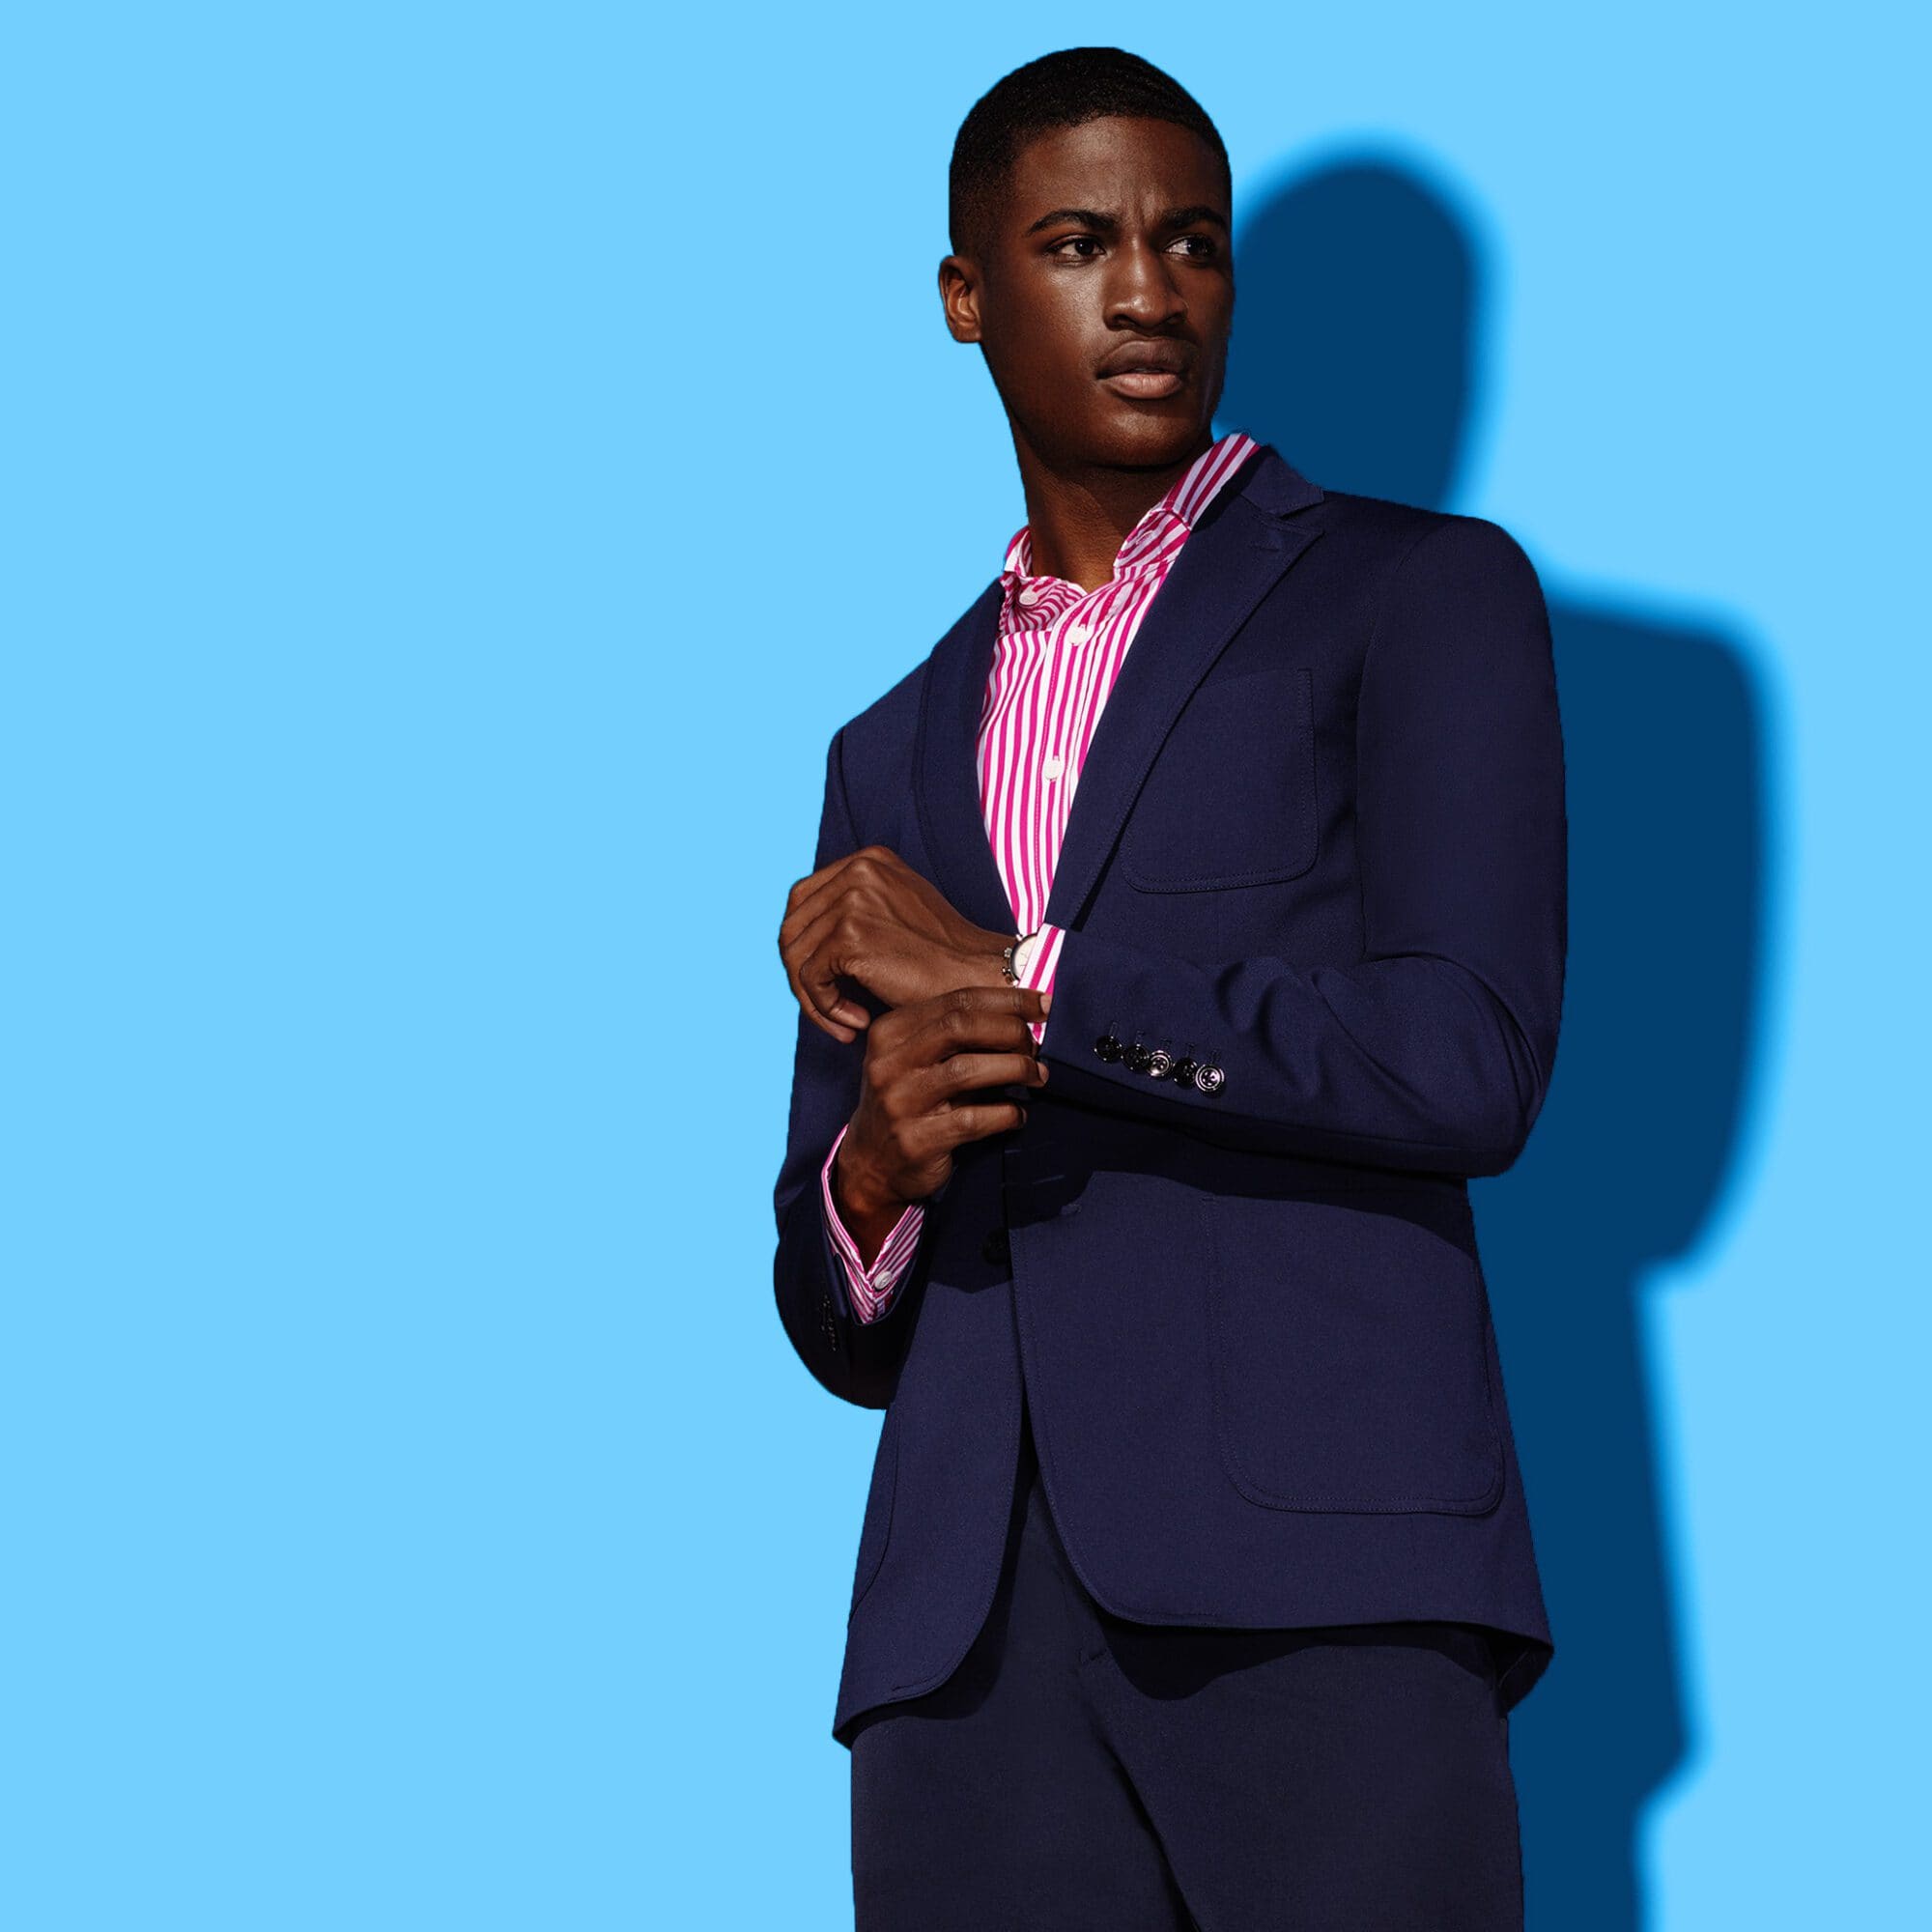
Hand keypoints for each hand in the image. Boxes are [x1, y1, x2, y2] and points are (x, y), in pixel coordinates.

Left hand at [780, 844, 1014, 1042]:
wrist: (982, 977)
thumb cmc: (945, 958)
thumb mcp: (898, 911)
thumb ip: (857, 908)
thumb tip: (807, 935)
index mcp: (868, 860)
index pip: (804, 901)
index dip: (806, 947)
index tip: (826, 981)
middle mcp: (857, 871)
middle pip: (793, 927)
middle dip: (801, 974)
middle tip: (827, 1007)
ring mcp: (852, 901)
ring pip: (796, 956)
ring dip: (814, 998)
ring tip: (844, 1021)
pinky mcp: (849, 936)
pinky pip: (810, 980)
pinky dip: (825, 1008)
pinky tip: (857, 1021)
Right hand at [834, 985, 1052, 1228]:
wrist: (872, 1163)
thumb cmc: (907, 1102)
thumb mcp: (915, 1060)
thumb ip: (954, 1035)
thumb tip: (1021, 1014)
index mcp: (890, 1032)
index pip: (956, 1001)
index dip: (1006, 1000)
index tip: (1042, 1005)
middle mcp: (888, 1063)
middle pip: (960, 1027)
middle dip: (1010, 1031)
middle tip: (1036, 1045)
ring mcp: (899, 1102)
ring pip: (967, 1070)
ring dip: (1015, 1069)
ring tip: (1037, 1076)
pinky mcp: (916, 1140)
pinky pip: (974, 1120)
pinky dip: (1006, 1113)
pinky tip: (1019, 1114)